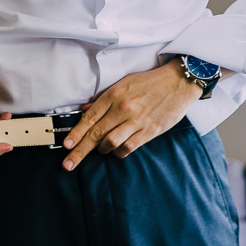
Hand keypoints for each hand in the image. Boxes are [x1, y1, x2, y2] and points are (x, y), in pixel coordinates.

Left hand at [62, 58, 202, 170]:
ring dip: (101, 150)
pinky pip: (128, 147)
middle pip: (96, 134)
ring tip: (99, 151)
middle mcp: (123, 108)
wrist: (179, 82)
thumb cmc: (151, 82)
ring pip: (111, 142)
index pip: (90, 118)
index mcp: (114, 95)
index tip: (66, 145)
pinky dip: (119, 152)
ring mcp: (137, 121)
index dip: (76, 133)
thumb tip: (85, 109)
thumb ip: (104, 98)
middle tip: (68, 164)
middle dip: (80, 151)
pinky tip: (116, 151)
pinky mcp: (150, 131)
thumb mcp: (124, 83)